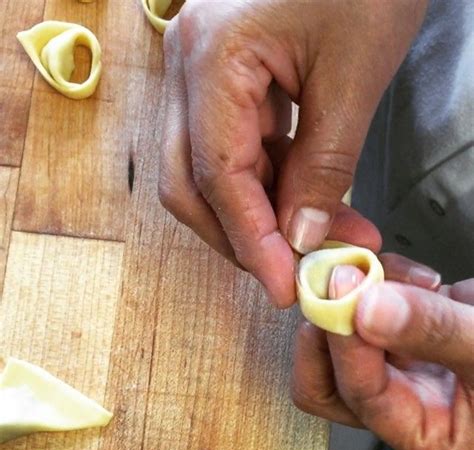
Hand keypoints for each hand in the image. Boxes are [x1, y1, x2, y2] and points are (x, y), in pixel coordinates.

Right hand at [158, 0, 427, 306]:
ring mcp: (199, 74)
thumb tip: (300, 236)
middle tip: (286, 271)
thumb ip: (323, 166)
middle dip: (237, 236)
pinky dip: (268, 183)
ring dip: (260, 214)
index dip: (250, 240)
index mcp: (212, 58)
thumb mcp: (353, 76)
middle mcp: (187, 68)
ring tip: (321, 238)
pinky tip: (308, 198)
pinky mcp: (224, 81)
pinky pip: (233, 148)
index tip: (283, 285)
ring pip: (209, 171)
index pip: (217, 176)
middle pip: (189, 183)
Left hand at [292, 254, 473, 449]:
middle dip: (325, 327)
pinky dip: (383, 279)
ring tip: (388, 274)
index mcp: (426, 431)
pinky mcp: (415, 324)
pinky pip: (373, 302)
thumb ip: (438, 335)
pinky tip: (418, 274)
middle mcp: (405, 398)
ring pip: (344, 333)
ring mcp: (406, 358)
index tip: (346, 289)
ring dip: (354, 295)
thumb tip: (369, 309)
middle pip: (328, 377)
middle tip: (338, 285)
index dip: (346, 342)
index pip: (359, 393)